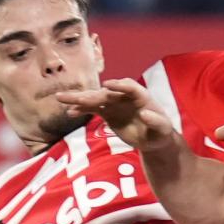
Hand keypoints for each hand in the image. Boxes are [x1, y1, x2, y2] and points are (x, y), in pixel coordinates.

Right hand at [55, 79, 175, 152]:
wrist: (153, 138)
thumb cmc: (160, 131)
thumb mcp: (163, 128)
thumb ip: (155, 120)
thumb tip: (144, 114)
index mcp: (140, 95)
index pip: (129, 86)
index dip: (118, 85)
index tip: (108, 85)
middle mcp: (124, 96)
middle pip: (105, 92)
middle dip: (91, 94)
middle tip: (77, 97)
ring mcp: (114, 103)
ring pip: (94, 98)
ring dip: (78, 99)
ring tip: (60, 98)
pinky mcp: (107, 112)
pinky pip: (92, 109)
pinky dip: (81, 110)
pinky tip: (69, 113)